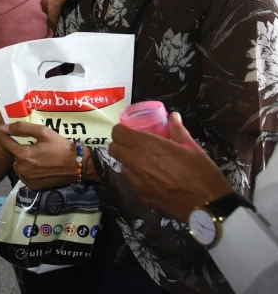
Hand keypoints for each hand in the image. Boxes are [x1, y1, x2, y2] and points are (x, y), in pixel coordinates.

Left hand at [0, 120, 77, 189]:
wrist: (78, 166)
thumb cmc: (61, 146)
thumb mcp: (43, 132)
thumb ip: (22, 128)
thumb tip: (3, 127)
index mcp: (23, 155)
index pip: (4, 141)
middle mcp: (21, 169)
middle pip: (13, 153)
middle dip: (20, 148)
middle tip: (35, 145)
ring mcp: (26, 179)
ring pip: (18, 164)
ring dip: (24, 158)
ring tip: (40, 156)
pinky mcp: (32, 186)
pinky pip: (24, 173)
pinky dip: (28, 168)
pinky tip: (40, 165)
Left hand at [109, 112, 232, 221]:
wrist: (208, 206)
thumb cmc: (202, 173)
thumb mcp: (192, 148)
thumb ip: (178, 130)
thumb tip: (173, 116)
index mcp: (148, 146)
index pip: (118, 133)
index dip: (121, 130)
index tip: (130, 131)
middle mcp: (137, 162)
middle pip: (113, 149)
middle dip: (120, 145)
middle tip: (134, 145)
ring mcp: (138, 181)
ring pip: (121, 167)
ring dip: (128, 162)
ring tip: (145, 163)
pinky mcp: (142, 196)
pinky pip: (133, 183)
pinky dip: (138, 178)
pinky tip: (154, 179)